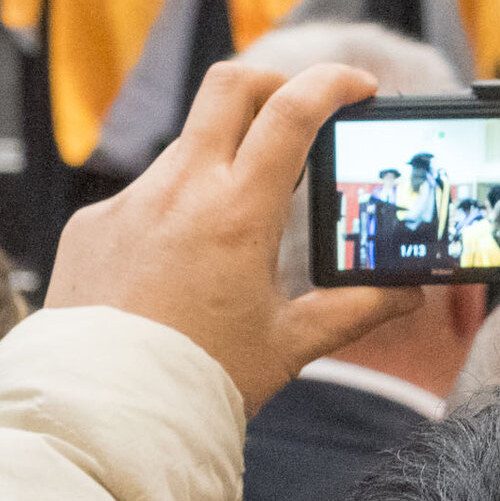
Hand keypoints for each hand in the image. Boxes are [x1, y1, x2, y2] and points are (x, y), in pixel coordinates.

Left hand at [43, 57, 414, 410]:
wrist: (106, 417)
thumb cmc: (199, 382)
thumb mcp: (289, 345)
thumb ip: (355, 310)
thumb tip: (406, 293)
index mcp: (237, 212)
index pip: (291, 110)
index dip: (332, 83)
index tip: (358, 86)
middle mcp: (180, 190)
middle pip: (231, 86)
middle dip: (274, 84)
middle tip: (300, 115)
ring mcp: (129, 202)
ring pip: (187, 147)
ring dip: (223, 162)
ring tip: (240, 223)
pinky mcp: (93, 225)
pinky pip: (142, 197)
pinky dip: (174, 212)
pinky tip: (177, 267)